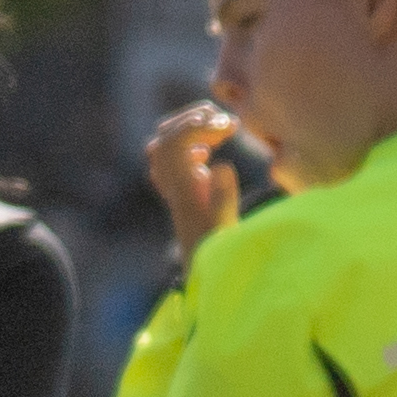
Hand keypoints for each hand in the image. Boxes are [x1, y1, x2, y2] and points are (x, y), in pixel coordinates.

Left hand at [147, 104, 249, 259]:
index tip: (229, 125)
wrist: (206, 276)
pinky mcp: (180, 190)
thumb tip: (220, 167)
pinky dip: (190, 142)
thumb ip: (223, 199)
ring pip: (168, 142)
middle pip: (167, 136)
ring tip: (223, 127)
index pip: (175, 143)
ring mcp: (173, 186)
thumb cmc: (220, 254)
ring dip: (191, 129)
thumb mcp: (226, 229)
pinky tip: (210, 148)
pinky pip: (173, 155)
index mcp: (181, 189)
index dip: (198, 127)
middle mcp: (171, 185)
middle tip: (229, 122)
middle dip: (195, 120)